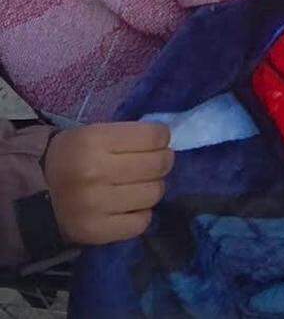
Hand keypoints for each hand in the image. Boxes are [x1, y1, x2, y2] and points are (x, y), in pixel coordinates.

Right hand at [44, 122, 173, 247]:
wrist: (34, 193)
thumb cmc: (71, 156)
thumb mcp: (93, 133)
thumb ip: (128, 136)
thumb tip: (167, 141)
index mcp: (94, 141)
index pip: (154, 136)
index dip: (162, 137)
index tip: (158, 141)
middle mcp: (96, 173)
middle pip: (158, 165)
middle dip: (163, 161)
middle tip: (155, 163)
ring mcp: (96, 205)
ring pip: (153, 193)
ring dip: (153, 187)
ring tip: (141, 185)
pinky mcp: (96, 232)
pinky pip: (140, 222)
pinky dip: (141, 213)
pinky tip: (130, 206)